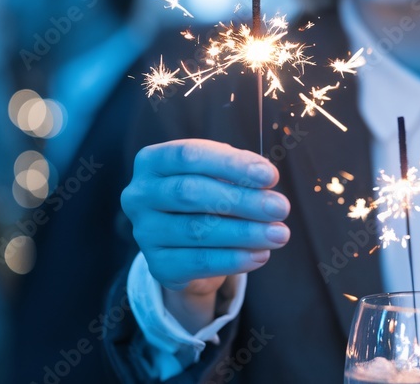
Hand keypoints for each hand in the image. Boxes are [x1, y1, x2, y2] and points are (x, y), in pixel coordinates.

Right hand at [122, 139, 290, 331]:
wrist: (184, 241)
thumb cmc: (206, 194)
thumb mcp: (218, 174)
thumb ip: (236, 171)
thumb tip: (265, 179)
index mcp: (152, 161)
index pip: (190, 155)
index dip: (231, 164)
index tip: (270, 176)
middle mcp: (139, 194)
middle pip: (191, 193)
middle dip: (242, 200)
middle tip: (280, 207)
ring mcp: (144, 232)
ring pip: (196, 230)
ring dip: (244, 233)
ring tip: (278, 234)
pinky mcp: (157, 264)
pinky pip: (197, 262)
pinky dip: (232, 259)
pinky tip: (260, 255)